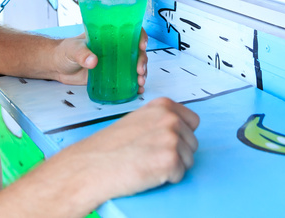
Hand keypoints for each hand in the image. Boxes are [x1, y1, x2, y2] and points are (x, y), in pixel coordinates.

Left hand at [52, 30, 148, 92]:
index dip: (140, 36)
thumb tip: (93, 60)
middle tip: (139, 70)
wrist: (58, 67)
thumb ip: (82, 53)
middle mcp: (115, 48)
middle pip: (136, 51)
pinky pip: (126, 79)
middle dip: (142, 60)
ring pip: (134, 65)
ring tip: (140, 82)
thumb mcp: (73, 49)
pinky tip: (138, 90)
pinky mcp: (110, 76)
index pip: (130, 32)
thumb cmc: (65, 51)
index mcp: (108, 36)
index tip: (142, 45)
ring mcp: (114, 63)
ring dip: (141, 73)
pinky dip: (134, 84)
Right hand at [61, 97, 199, 198]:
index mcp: (163, 105)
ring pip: (189, 160)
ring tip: (147, 163)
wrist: (92, 166)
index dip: (180, 135)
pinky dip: (167, 179)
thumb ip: (160, 120)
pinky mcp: (171, 160)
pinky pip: (180, 175)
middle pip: (192, 142)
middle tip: (150, 155)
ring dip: (173, 166)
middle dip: (177, 152)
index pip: (193, 121)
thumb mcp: (138, 121)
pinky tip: (147, 172)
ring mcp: (172, 138)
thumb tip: (179, 129)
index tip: (163, 142)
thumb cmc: (110, 147)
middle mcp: (171, 118)